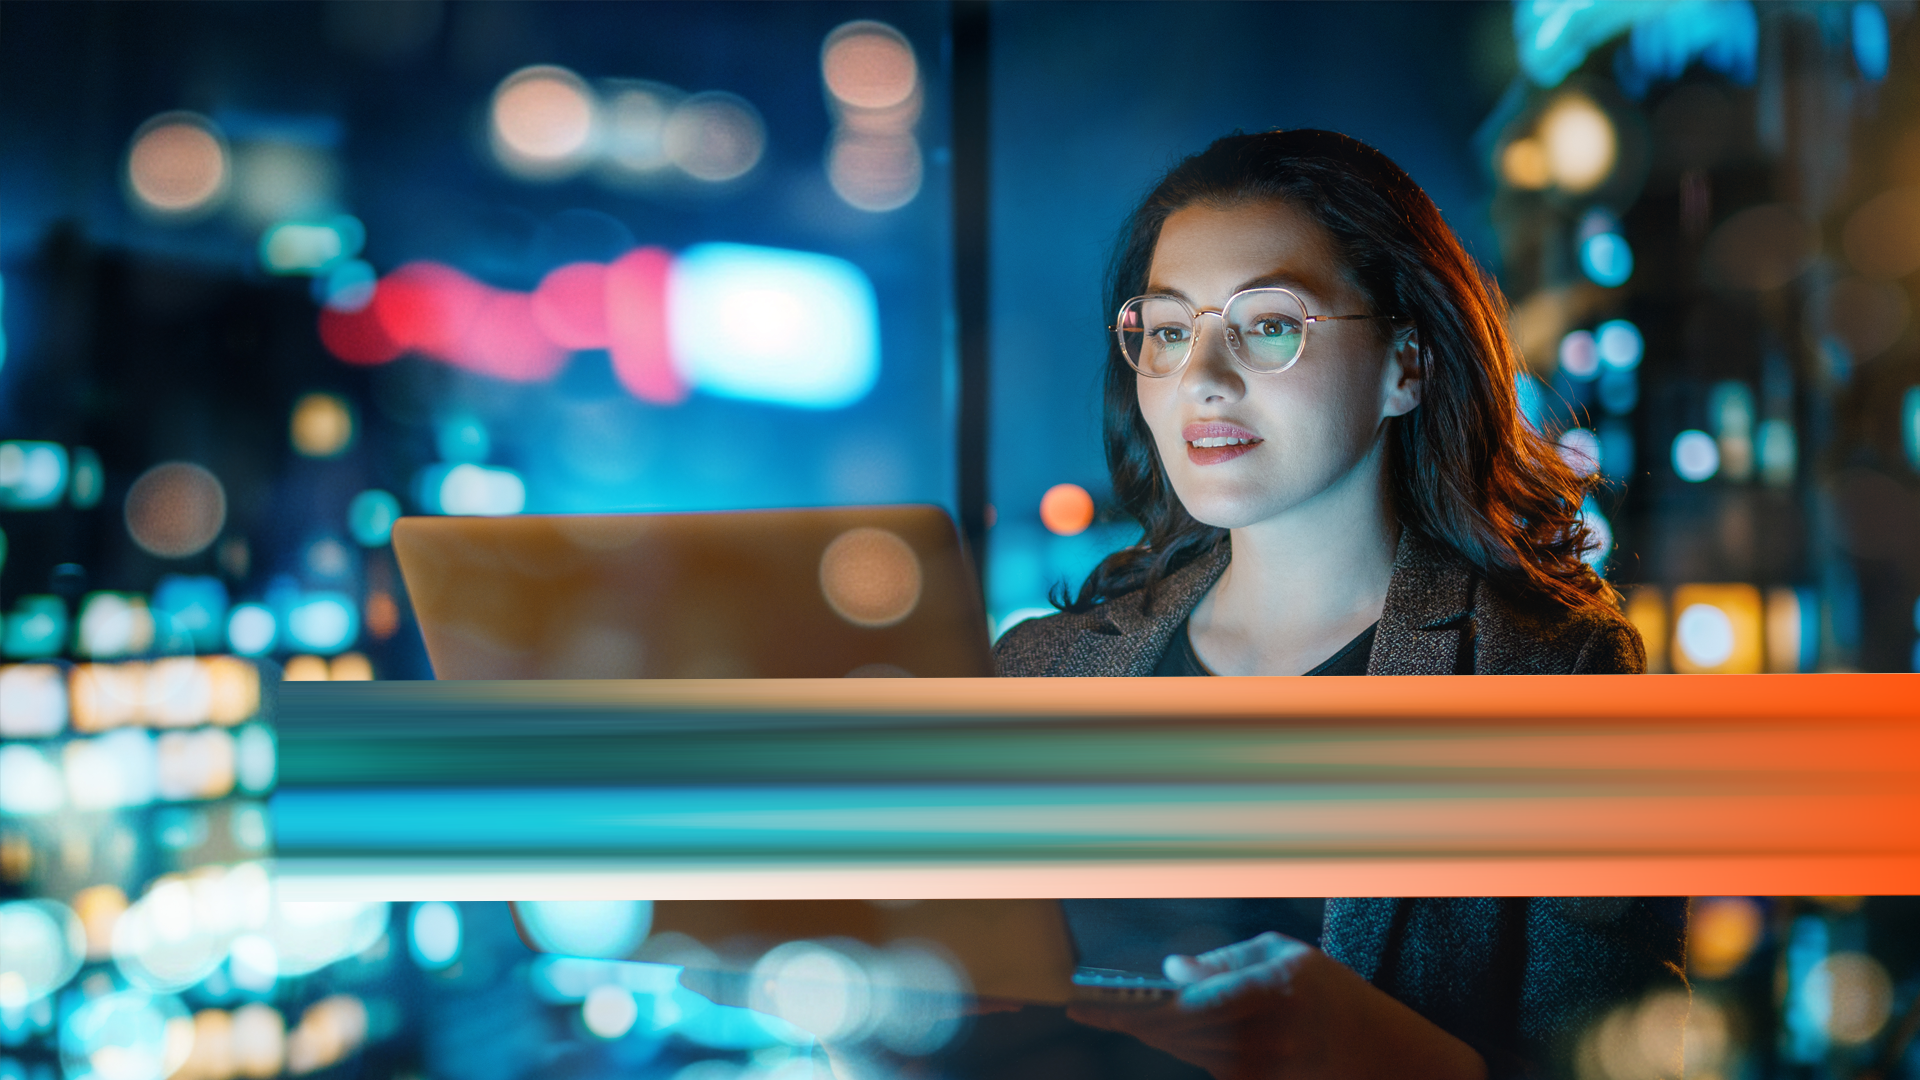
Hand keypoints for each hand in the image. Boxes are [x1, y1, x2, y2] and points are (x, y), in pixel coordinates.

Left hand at [1068, 932, 1485, 1079]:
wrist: (1386, 1055)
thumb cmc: (1336, 995)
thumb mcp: (1288, 955)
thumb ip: (1226, 960)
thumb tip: (1171, 970)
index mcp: (1267, 992)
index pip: (1180, 1006)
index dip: (1128, 1008)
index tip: (1086, 1004)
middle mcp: (1259, 1038)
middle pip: (1170, 1033)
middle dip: (1127, 1020)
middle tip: (1087, 1007)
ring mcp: (1256, 1070)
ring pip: (1180, 1051)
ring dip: (1148, 1032)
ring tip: (1115, 1013)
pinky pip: (1201, 1063)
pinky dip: (1179, 1045)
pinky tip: (1165, 1028)